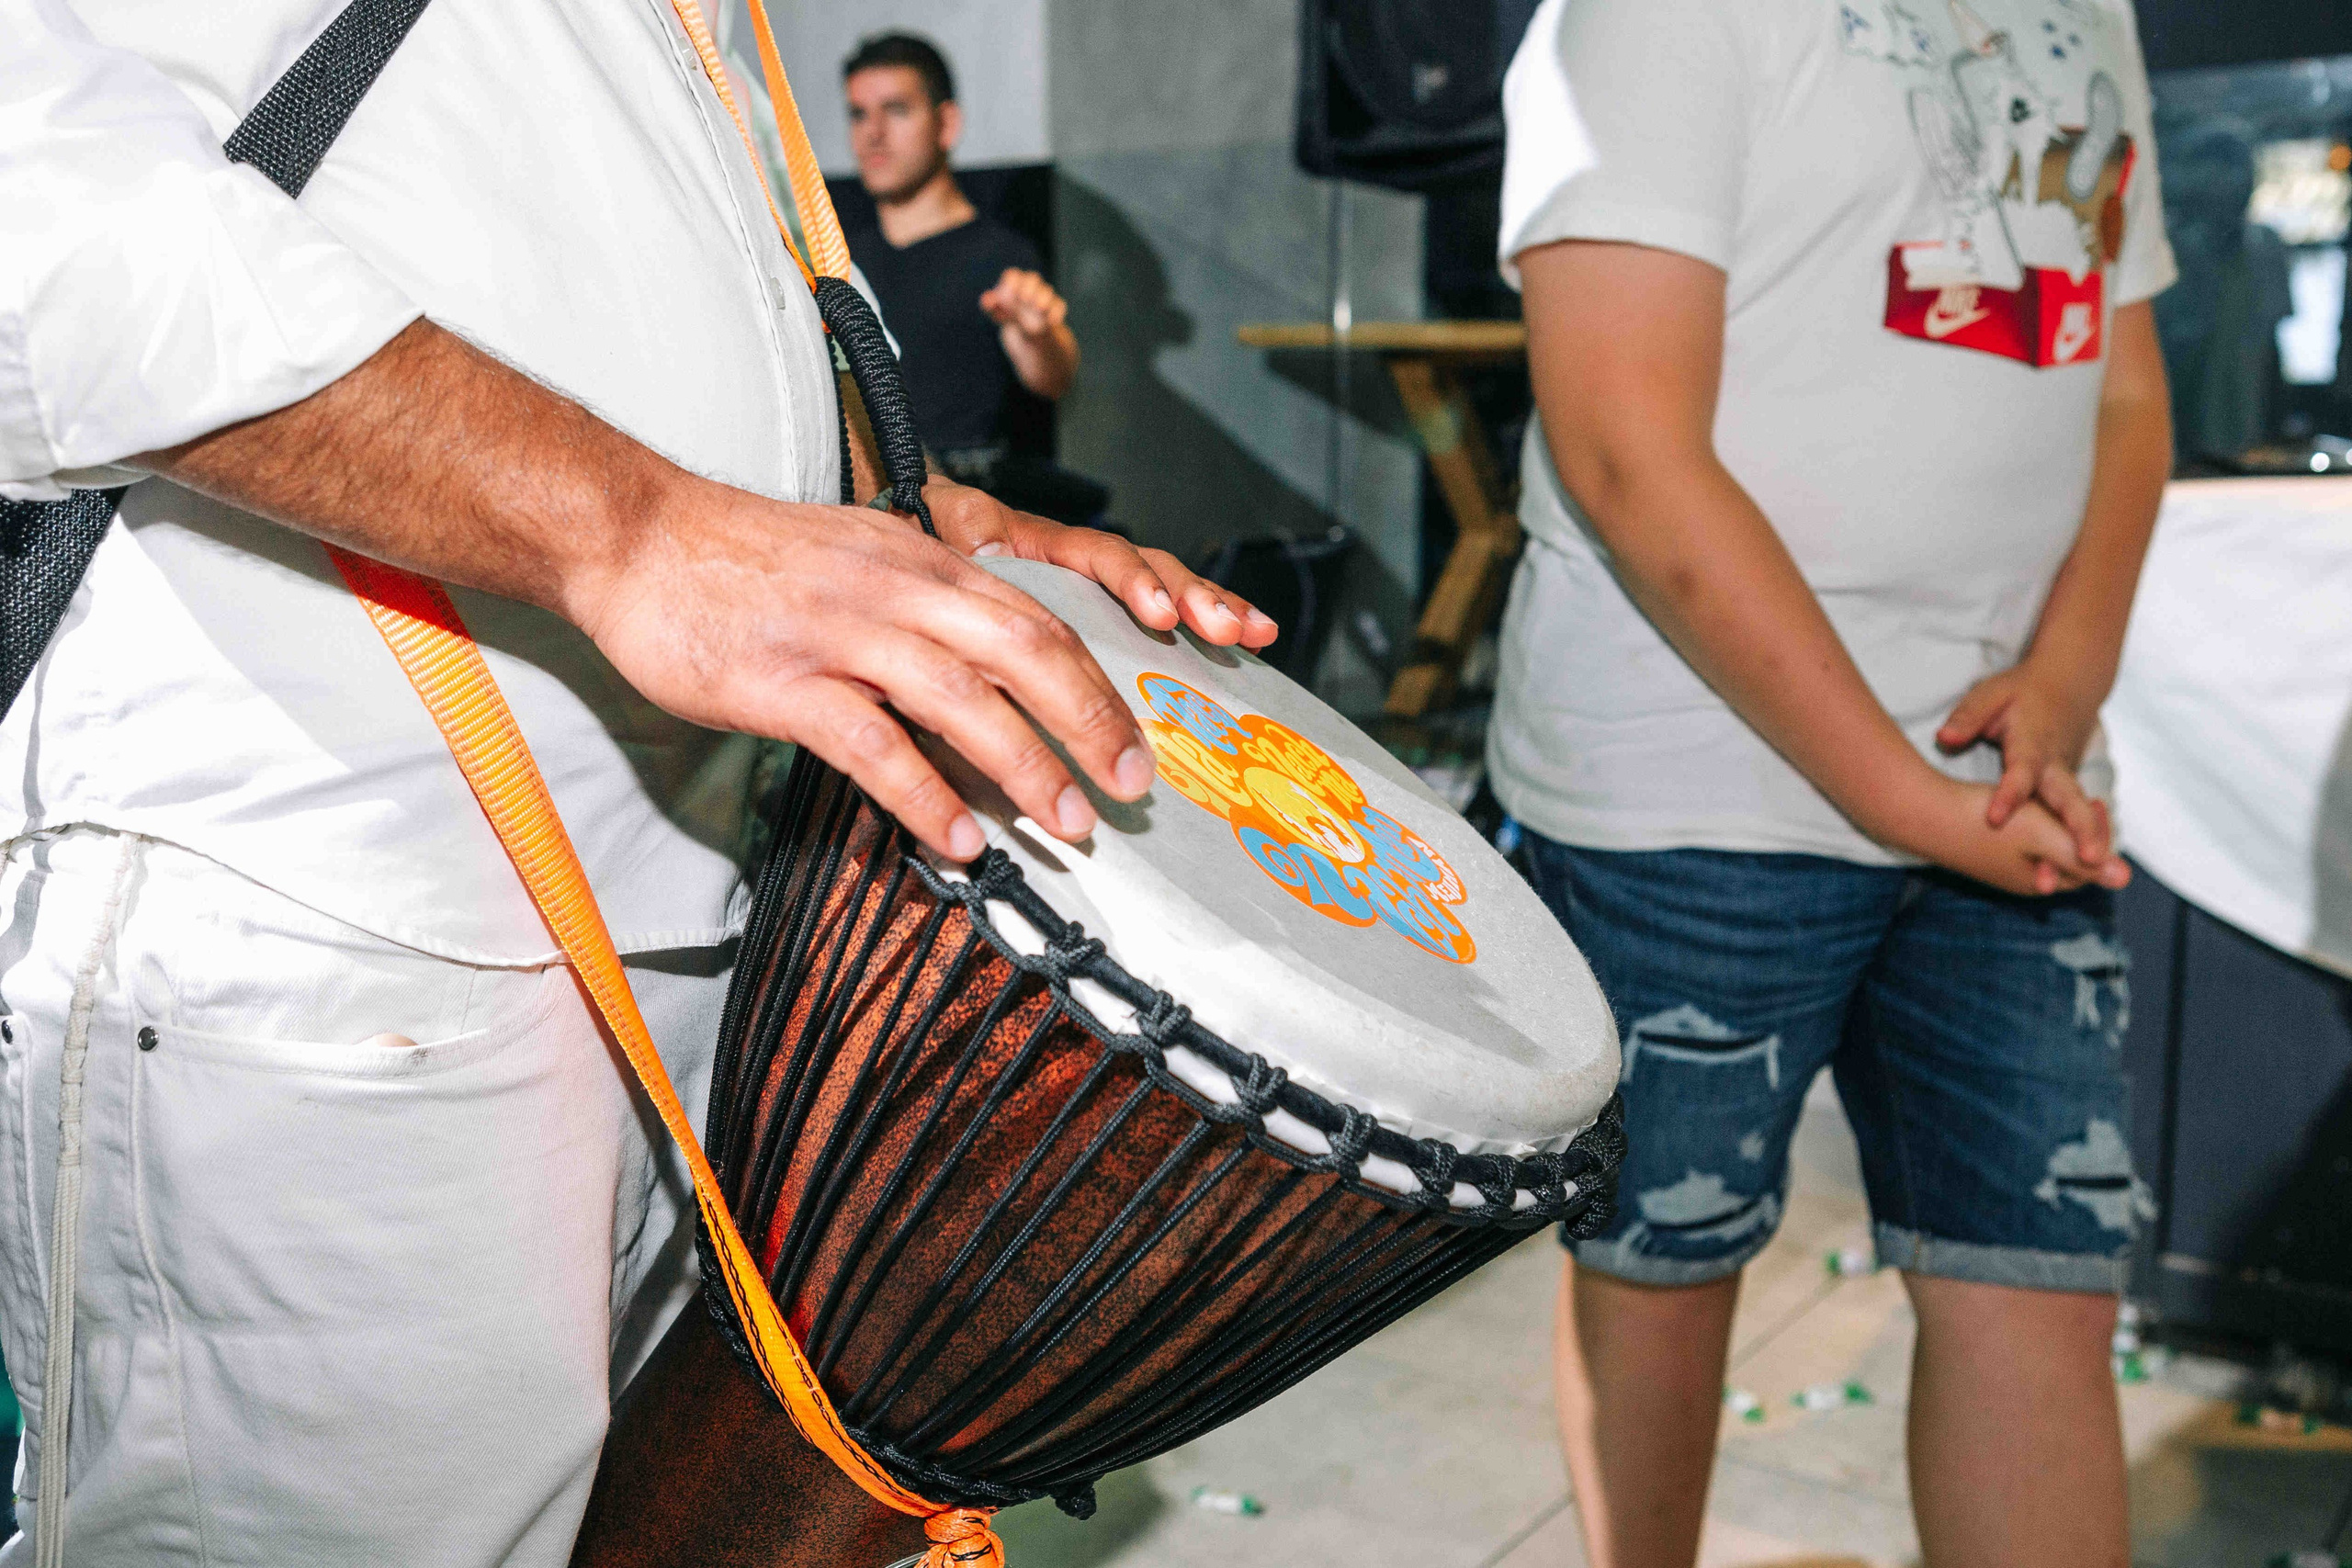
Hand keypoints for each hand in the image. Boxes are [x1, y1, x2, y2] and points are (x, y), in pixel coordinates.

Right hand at [578, 476, 1159, 862]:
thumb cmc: (744, 559)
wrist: (634, 534)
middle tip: (1129, 788)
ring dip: (1025, 764)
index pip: (1034, 617)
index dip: (1095, 680)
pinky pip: (872, 744)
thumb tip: (988, 680)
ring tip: (1067, 824)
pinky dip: (925, 795)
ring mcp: (839, 633)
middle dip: (1088, 721)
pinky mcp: (783, 681)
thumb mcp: (857, 560)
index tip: (1134, 740)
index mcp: (920, 560)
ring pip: (960, 696)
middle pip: (1022, 649)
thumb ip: (923, 608)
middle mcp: (895, 588)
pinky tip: (959, 839)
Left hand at [921, 478, 1278, 650]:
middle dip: (1196, 598)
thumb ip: (966, 526)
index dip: (1135, 584)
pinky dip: (1194, 640)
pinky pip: (1149, 631)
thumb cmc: (924, 536)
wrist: (904, 547)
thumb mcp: (939, 523)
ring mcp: (1091, 596)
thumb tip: (994, 544)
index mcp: (1047, 543)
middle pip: (1152, 572)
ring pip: (1164, 597)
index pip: (1102, 556)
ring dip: (1212, 611)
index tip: (1161, 616)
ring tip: (1253, 634)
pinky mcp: (1091, 626)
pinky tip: (1237, 656)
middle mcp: (1080, 567)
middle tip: (1230, 628)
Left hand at [979, 267, 1067, 342]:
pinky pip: (1059, 305)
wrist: (1029, 331)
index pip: (1012, 276)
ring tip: (1039, 308)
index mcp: (1014, 282)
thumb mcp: (999, 313)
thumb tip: (985, 300)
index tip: (1010, 292)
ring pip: (1047, 290)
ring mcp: (1045, 295)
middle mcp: (1031, 285)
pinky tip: (1051, 321)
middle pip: (1032, 279)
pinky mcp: (1056, 306)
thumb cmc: (1010, 316)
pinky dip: (1056, 312)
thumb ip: (991, 307)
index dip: (1011, 282)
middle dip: (1029, 288)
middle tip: (1024, 299)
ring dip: (1043, 299)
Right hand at [1880, 769, 2127, 896]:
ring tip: (2056, 797)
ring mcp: (2006, 868)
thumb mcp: (2040, 835)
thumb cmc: (1983, 821)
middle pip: (2071, 856)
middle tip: (2082, 796)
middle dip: (2081, 829)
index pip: (2090, 864)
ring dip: (2059, 824)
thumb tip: (2126, 879)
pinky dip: (2036, 822)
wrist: (1921, 812)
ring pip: (2049, 846)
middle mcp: (2026, 880)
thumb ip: (2082, 856)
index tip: (2093, 800)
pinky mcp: (1990, 852)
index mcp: (2042, 881)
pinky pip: (2027, 840)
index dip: (2099, 833)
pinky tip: (2028, 802)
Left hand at [1937, 660, 2121, 878]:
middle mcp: (2056, 767)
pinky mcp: (2070, 791)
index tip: (1994, 819)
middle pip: (2070, 800)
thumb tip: (1945, 738)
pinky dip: (2083, 843)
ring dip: (2088, 844)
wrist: (2068, 686)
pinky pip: (2077, 819)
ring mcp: (2068, 780)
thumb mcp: (1990, 695)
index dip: (2009, 795)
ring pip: (2079, 815)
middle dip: (2081, 830)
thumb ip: (1968, 717)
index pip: (2021, 773)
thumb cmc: (2021, 693)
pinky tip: (2078, 875)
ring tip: (2092, 876)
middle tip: (2090, 860)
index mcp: (2032, 745)